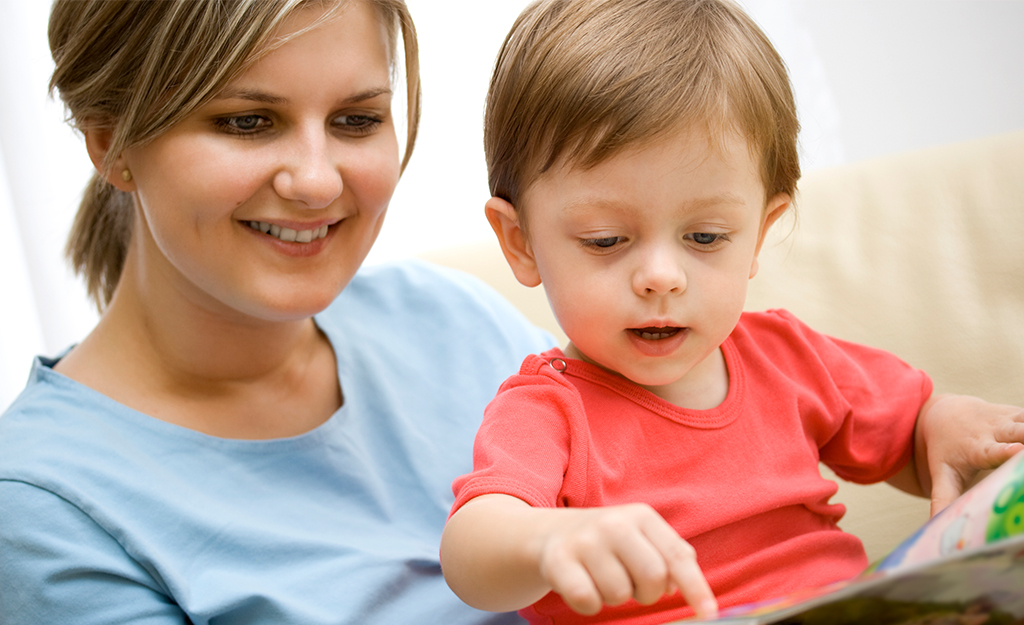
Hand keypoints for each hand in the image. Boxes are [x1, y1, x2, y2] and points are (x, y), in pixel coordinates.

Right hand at [536, 503, 717, 618]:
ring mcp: (585, 541)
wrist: (548, 533)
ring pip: (619, 593)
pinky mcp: (559, 560)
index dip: (696, 588)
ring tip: (604, 580)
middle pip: (653, 577)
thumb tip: (685, 584)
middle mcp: (614, 523)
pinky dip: (590, 604)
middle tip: (633, 586)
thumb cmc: (607, 543)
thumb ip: (671, 554)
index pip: (678, 557)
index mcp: (642, 516)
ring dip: (615, 598)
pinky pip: (587, 600)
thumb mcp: (641, 537)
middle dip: (647, 593)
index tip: (708, 613)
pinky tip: (584, 587)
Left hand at [916, 394, 1023, 515]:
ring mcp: (1010, 419)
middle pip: (1021, 433)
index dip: (1008, 451)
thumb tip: (935, 527)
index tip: (1018, 451)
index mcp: (977, 448)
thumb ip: (943, 499)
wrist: (945, 413)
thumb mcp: (942, 474)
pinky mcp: (1022, 414)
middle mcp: (995, 430)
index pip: (994, 451)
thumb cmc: (946, 450)